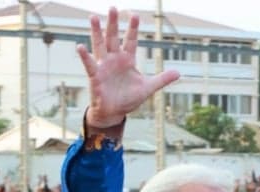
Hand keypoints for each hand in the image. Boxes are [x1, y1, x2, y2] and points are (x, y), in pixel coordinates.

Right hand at [78, 8, 179, 127]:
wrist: (114, 112)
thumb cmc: (128, 98)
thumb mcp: (148, 88)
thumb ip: (162, 79)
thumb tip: (179, 73)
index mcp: (127, 60)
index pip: (131, 41)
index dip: (133, 29)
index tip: (135, 15)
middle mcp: (114, 59)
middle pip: (113, 38)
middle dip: (113, 23)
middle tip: (113, 7)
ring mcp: (103, 66)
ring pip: (100, 45)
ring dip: (97, 32)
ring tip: (93, 17)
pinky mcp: (95, 76)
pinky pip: (89, 64)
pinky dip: (85, 56)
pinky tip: (80, 46)